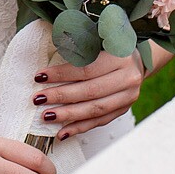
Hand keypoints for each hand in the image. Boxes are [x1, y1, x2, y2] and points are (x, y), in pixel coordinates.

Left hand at [32, 47, 146, 140]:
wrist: (135, 60)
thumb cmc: (109, 48)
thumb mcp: (97, 41)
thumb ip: (77, 49)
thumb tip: (48, 60)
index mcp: (120, 56)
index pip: (86, 68)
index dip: (61, 74)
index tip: (40, 77)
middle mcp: (128, 78)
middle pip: (90, 91)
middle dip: (61, 96)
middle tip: (39, 99)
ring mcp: (127, 96)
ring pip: (94, 109)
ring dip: (68, 115)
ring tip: (47, 116)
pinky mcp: (122, 109)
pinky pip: (99, 122)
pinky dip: (79, 127)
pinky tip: (62, 132)